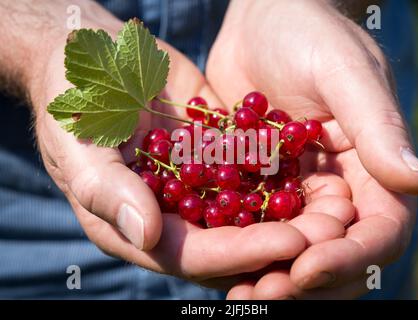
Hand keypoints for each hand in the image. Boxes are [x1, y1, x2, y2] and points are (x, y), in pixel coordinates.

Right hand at [29, 24, 315, 288]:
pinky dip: (282, 176)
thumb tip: (145, 234)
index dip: (238, 252)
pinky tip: (321, 175)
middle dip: (278, 243)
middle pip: (228, 242)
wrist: (93, 55)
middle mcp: (169, 215)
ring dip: (291, 215)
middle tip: (330, 235)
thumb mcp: (80, 144)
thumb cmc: (72, 100)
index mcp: (131, 225)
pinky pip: (251, 171)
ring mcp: (194, 186)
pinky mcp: (214, 156)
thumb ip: (107, 191)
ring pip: (247, 211)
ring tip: (338, 212)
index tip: (289, 243)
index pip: (190, 252)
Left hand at [206, 0, 417, 297]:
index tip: (308, 267)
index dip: (348, 257)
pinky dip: (235, 248)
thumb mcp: (345, 71)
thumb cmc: (309, 33)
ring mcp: (293, 190)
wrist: (262, 18)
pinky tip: (211, 261)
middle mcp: (335, 188)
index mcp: (371, 170)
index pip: (375, 231)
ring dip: (265, 275)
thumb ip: (378, 126)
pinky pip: (248, 224)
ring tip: (236, 294)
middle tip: (260, 295)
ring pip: (288, 249)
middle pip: (331, 253)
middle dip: (301, 281)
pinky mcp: (253, 183)